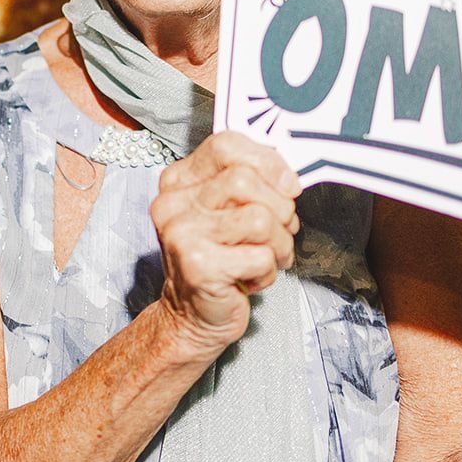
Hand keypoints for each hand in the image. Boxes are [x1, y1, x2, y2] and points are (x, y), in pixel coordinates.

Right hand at [150, 131, 300, 352]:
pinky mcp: (198, 266)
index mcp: (179, 181)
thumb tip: (288, 173)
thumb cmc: (217, 260)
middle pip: (245, 180)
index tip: (287, 184)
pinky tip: (252, 277)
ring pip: (260, 218)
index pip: (226, 145)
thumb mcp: (226, 211)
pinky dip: (269, 271)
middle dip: (279, 208)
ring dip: (278, 243)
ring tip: (267, 257)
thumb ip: (248, 183)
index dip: (267, 162)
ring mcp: (182, 234)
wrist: (191, 316)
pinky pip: (260, 256)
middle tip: (279, 230)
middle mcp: (174, 203)